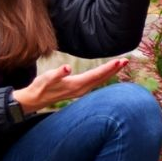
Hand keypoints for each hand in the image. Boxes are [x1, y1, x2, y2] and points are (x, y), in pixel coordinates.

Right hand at [11, 57, 128, 113]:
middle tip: (126, 60)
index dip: (108, 68)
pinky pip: (95, 82)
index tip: (120, 62)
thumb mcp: (46, 79)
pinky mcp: (79, 90)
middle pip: (101, 78)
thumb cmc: (40, 87)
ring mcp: (81, 91)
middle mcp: (81, 89)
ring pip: (100, 81)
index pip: (96, 75)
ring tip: (121, 64)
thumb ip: (57, 74)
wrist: (35, 100)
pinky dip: (103, 76)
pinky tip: (107, 72)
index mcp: (76, 85)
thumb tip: (66, 68)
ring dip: (110, 73)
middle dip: (114, 70)